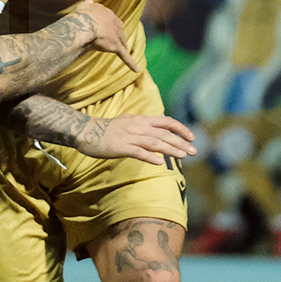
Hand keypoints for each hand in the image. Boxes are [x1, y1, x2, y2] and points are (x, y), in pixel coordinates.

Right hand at [73, 0, 137, 71]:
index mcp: (107, 13)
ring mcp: (117, 35)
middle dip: (118, 34)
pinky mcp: (116, 46)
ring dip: (123, 46)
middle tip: (117, 39)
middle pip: (119, 30)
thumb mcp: (84, 5)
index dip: (109, 24)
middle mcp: (115, 23)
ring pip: (122, 41)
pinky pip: (124, 56)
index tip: (107, 27)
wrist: (85, 24)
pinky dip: (130, 63)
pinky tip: (136, 69)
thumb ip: (88, 2)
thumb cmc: (83, 15)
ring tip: (124, 50)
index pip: (111, 19)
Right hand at [73, 113, 196, 164]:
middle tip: (194, 152)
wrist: (86, 132)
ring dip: (170, 149)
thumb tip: (156, 133)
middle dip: (180, 142)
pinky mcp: (121, 147)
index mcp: (141, 119)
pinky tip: (159, 163)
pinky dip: (149, 157)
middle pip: (164, 134)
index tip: (191, 137)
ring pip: (155, 143)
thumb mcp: (127, 122)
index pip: (166, 122)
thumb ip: (142, 126)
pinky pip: (138, 152)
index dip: (180, 129)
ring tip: (183, 156)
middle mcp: (138, 126)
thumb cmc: (107, 129)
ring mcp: (130, 136)